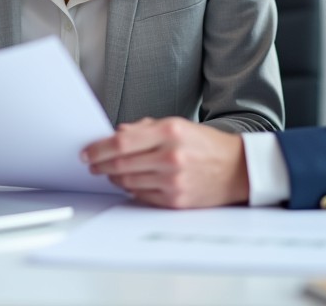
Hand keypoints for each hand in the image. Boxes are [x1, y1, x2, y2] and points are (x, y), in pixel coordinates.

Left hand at [80, 117, 249, 207]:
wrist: (238, 169)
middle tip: (93, 164)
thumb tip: (117, 133)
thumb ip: (145, 128)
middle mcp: (171, 156)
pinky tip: (129, 182)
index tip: (88, 152)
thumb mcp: (178, 125)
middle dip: (102, 164)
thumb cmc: (207, 146)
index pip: (122, 142)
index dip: (99, 148)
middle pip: (121, 163)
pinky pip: (141, 196)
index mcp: (170, 132)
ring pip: (128, 181)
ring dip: (114, 177)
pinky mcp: (176, 200)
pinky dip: (131, 189)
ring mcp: (173, 181)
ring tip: (111, 172)